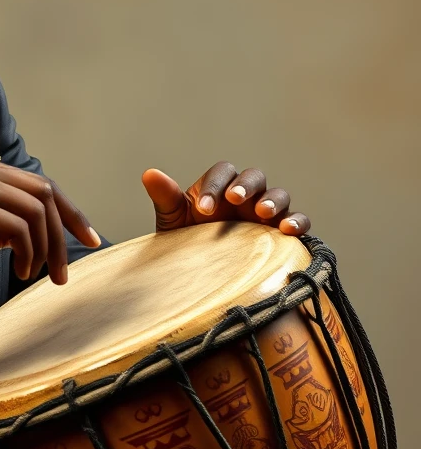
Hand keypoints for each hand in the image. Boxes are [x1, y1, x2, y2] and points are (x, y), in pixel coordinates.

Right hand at [0, 153, 100, 312]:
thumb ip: (17, 215)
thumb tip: (62, 223)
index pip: (42, 184)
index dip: (71, 212)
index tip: (90, 239)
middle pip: (46, 195)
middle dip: (63, 235)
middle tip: (64, 272)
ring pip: (37, 213)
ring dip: (45, 250)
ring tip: (36, 275)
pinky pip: (20, 230)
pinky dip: (28, 255)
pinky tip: (19, 272)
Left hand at [141, 161, 310, 236]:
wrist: (201, 276)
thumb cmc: (187, 241)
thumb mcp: (173, 220)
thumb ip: (165, 196)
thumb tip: (149, 173)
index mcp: (220, 188)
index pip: (223, 172)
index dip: (215, 185)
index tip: (203, 208)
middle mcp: (246, 196)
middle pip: (254, 177)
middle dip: (246, 185)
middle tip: (235, 199)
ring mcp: (267, 213)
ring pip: (279, 195)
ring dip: (274, 200)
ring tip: (263, 213)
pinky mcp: (283, 234)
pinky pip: (299, 221)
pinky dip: (298, 222)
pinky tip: (289, 230)